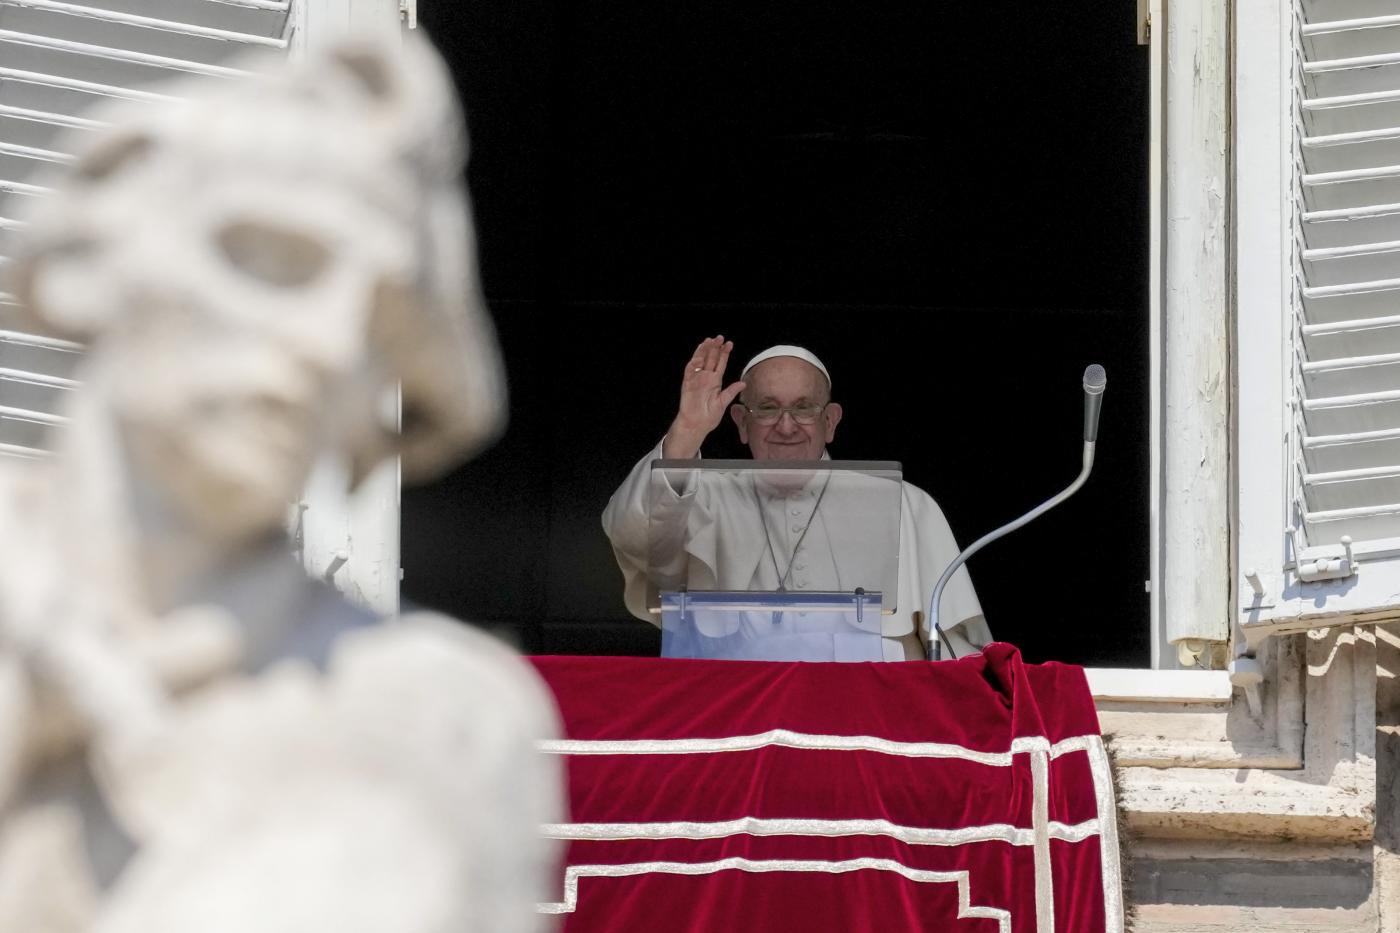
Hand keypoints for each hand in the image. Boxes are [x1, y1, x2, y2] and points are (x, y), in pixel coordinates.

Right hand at [663, 336, 745, 458]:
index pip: (721, 364)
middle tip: (719, 337)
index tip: (729, 343)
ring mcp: (696, 379)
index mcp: (716, 382)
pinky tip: (699, 355)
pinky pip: (690, 370)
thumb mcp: (723, 403)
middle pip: (711, 359)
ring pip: (700, 361)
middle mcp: (706, 378)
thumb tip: (743, 383)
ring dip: (704, 350)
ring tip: (709, 340)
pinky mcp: (687, 383)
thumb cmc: (709, 417)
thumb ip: (731, 392)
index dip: (725, 353)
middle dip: (715, 348)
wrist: (696, 425)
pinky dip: (694, 362)